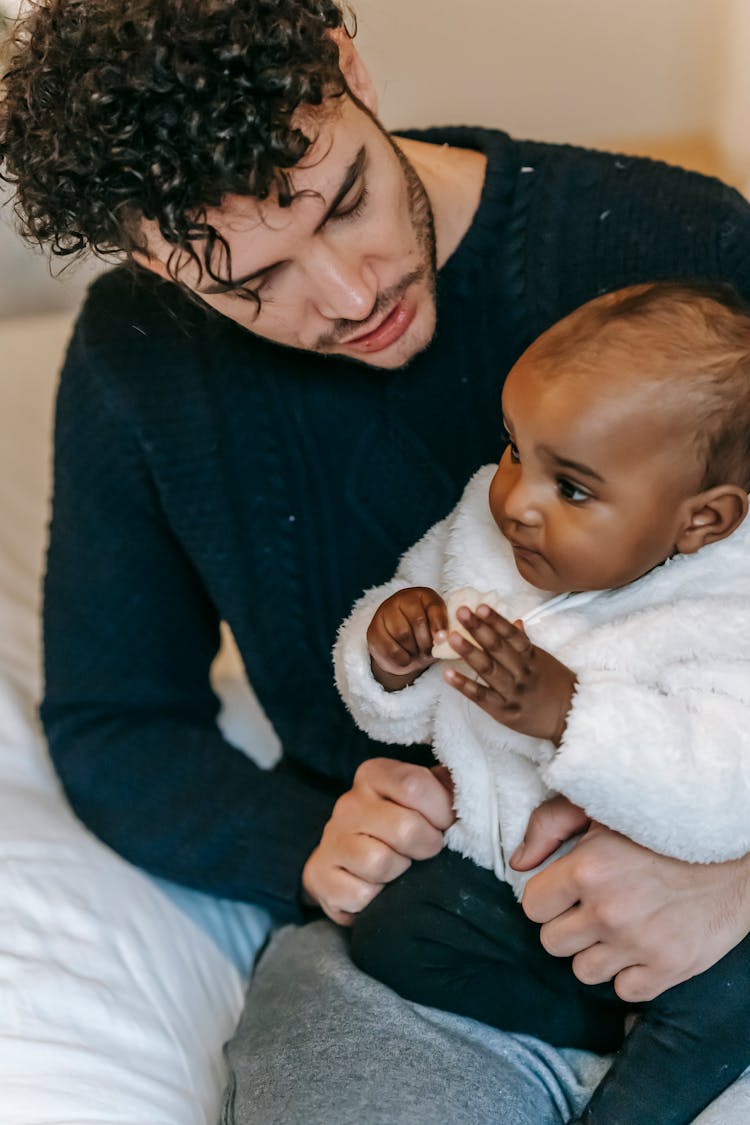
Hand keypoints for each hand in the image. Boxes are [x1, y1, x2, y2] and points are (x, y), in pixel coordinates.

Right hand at [302, 757, 455, 925]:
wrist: (352, 862)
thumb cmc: (402, 826)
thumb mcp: (427, 799)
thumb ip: (450, 789)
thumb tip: (476, 791)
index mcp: (375, 775)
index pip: (415, 785)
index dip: (441, 812)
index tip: (445, 824)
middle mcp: (348, 802)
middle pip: (404, 827)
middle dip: (426, 847)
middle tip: (424, 851)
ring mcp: (331, 839)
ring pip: (379, 862)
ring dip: (399, 872)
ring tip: (399, 867)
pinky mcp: (319, 875)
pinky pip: (359, 895)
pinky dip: (375, 899)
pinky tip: (376, 888)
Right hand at [367, 587, 447, 690]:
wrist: (402, 652)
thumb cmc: (425, 638)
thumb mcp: (438, 633)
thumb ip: (444, 632)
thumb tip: (445, 638)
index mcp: (423, 595)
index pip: (433, 607)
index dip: (439, 624)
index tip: (442, 640)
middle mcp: (402, 598)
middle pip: (417, 620)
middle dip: (426, 641)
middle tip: (428, 651)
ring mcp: (385, 612)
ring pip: (402, 633)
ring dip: (413, 650)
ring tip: (417, 654)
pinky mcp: (373, 630)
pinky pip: (390, 647)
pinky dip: (402, 658)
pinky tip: (406, 659)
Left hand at [440, 604, 575, 743]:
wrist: (570, 718)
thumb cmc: (556, 686)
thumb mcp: (545, 661)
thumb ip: (526, 643)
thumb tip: (515, 622)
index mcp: (532, 658)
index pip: (512, 635)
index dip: (495, 620)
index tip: (479, 606)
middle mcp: (522, 673)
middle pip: (498, 648)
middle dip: (478, 629)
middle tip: (460, 612)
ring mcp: (512, 692)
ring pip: (488, 669)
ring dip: (468, 651)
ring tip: (451, 637)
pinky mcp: (503, 711)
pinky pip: (481, 697)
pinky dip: (464, 685)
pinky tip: (447, 674)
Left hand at [515, 797, 749, 1001]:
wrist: (732, 854)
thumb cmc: (660, 826)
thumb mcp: (600, 808)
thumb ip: (549, 825)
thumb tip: (518, 863)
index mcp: (587, 869)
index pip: (532, 907)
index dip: (546, 899)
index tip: (565, 892)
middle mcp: (608, 911)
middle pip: (552, 943)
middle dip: (567, 926)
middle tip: (592, 908)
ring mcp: (639, 944)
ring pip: (584, 972)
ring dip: (596, 952)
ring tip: (619, 926)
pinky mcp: (668, 968)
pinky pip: (625, 991)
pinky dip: (630, 974)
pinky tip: (643, 945)